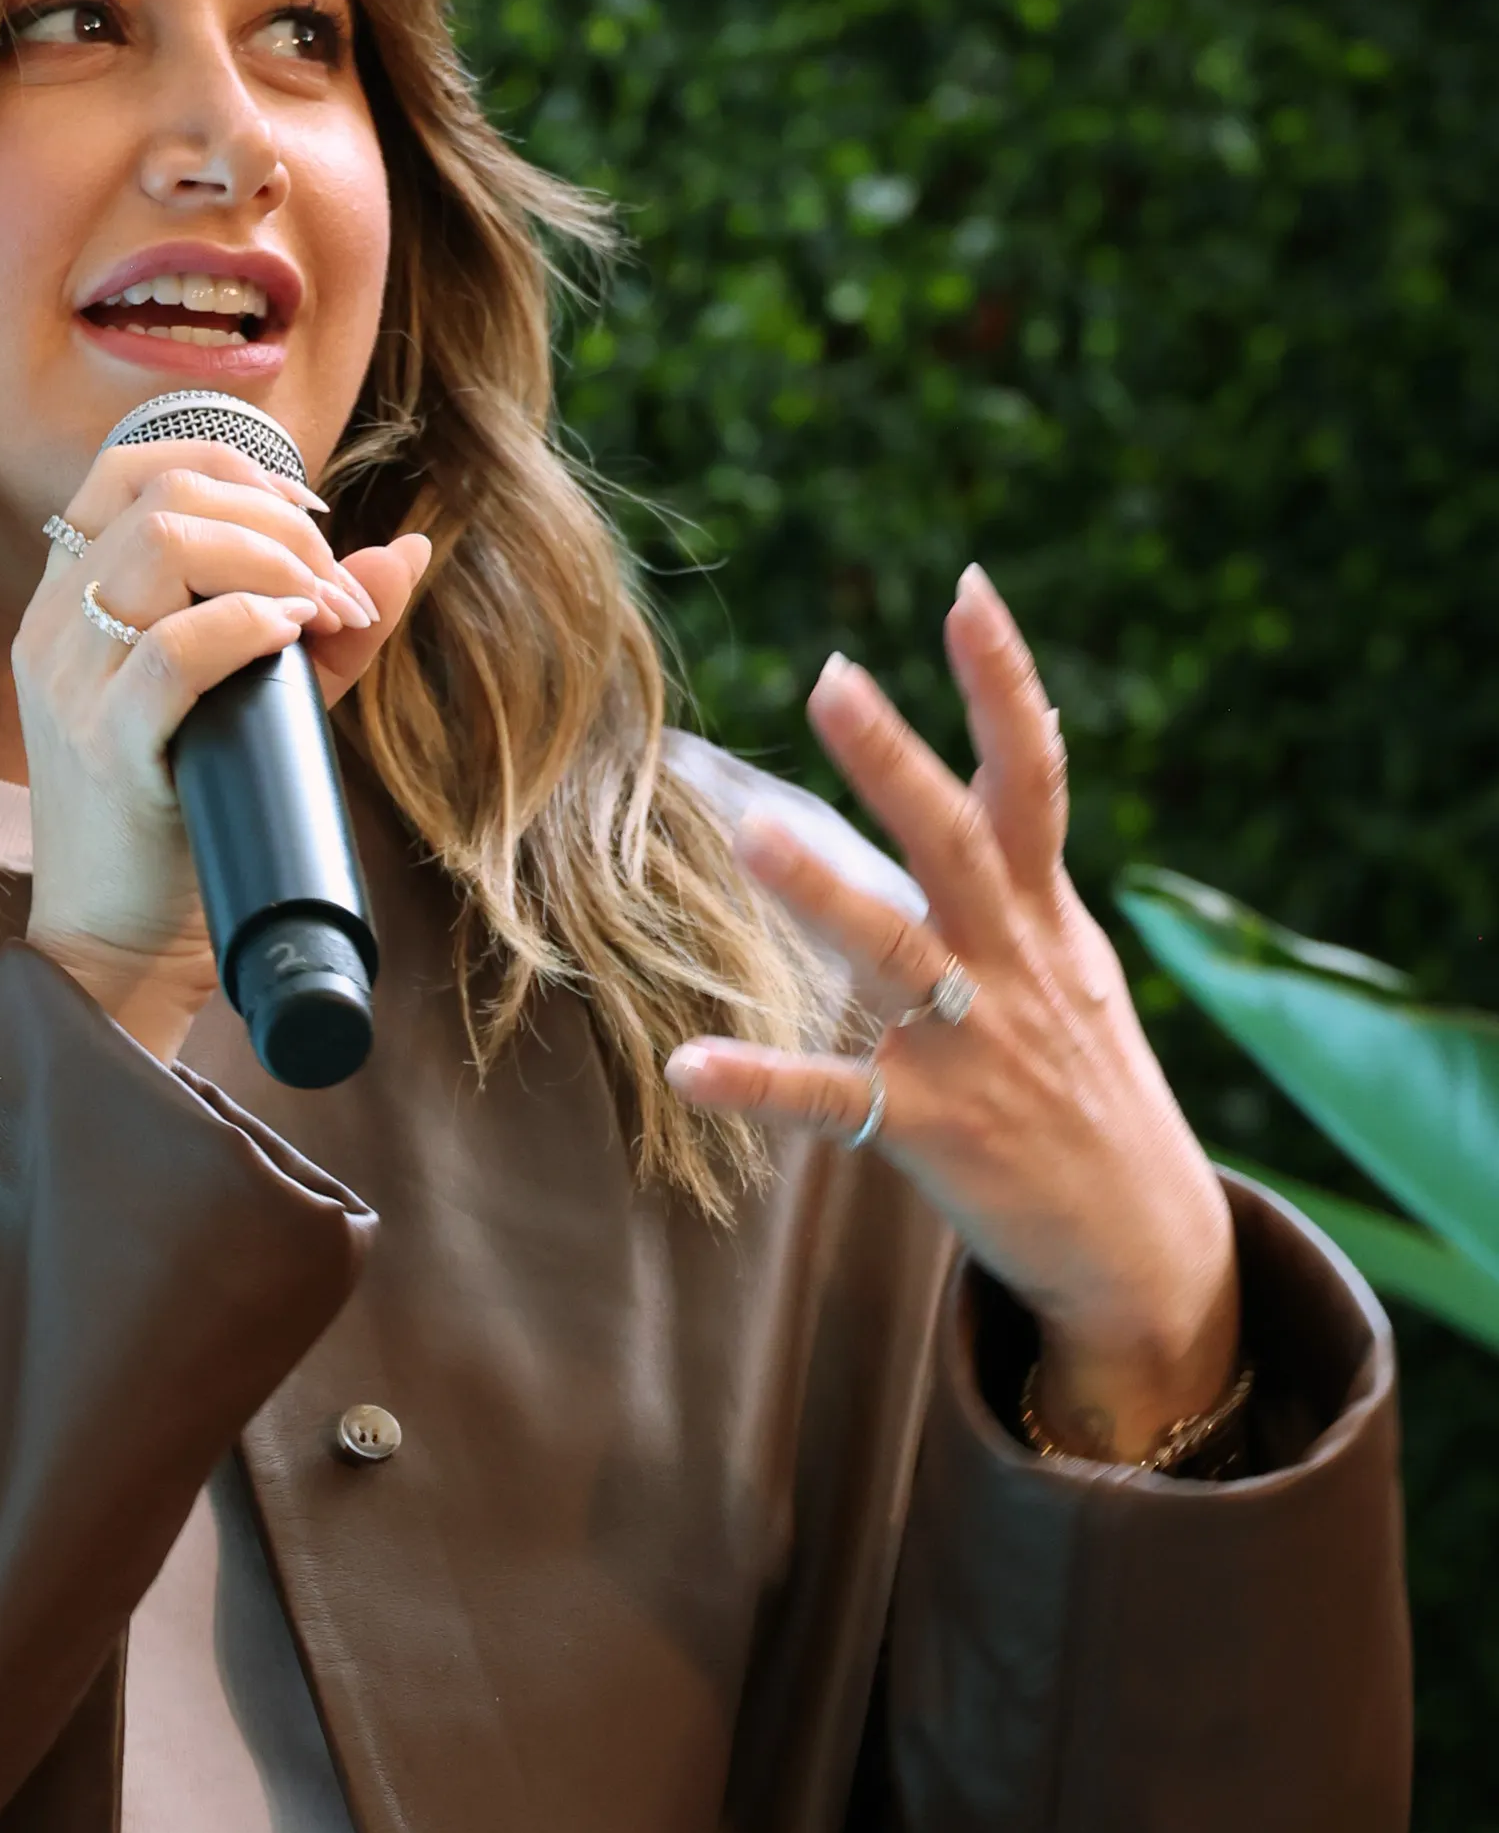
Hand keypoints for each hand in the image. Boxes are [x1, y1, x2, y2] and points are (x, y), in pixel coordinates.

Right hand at [18, 438, 431, 1060]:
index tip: (307, 519)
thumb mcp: (249, 704)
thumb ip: (320, 632)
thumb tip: (406, 554)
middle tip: (334, 588)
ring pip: (161, 546)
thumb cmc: (181, 822)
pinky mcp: (104, 750)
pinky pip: (171, 654)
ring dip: (270, 561)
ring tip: (322, 614)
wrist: (118, 948)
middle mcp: (53, 627)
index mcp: (68, 600)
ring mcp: (70, 686)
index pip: (127, 464)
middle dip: (275, 519)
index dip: (231, 464)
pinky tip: (291, 638)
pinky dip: (246, 627)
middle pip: (161, 493)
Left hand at [666, 568, 1240, 1460]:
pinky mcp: (936, 1132)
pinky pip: (833, 1100)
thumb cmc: (1086, 1088)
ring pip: (895, 953)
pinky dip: (761, 1082)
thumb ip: (1020, 873)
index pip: (1034, 775)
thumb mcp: (1074, 966)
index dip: (1003, 681)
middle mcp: (1013, 965)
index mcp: (1044, 916)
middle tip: (833, 676)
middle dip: (897, 758)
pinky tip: (689, 1067)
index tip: (967, 589)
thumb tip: (995, 756)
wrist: (1144, 1243)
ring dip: (826, 892)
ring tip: (755, 834)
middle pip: (955, 839)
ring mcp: (975, 1048)